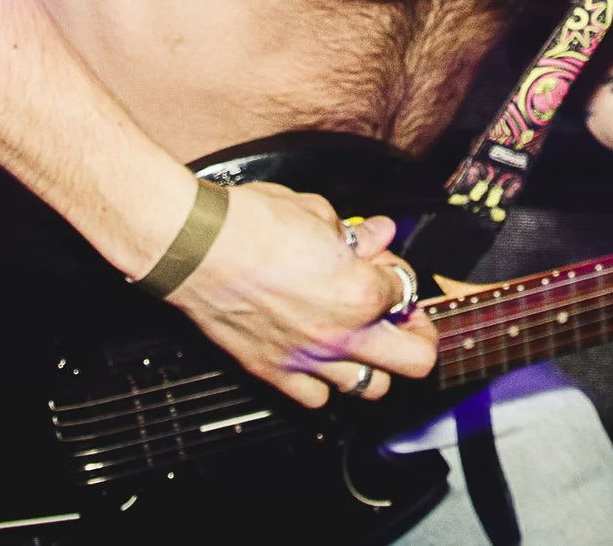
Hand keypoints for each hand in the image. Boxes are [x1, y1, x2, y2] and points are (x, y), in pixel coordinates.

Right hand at [164, 180, 435, 407]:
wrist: (194, 247)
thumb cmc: (251, 223)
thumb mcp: (317, 212)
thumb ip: (356, 233)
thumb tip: (377, 234)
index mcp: (360, 291)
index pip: (408, 291)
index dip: (400, 274)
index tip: (386, 266)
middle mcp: (341, 335)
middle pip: (416, 362)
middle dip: (418, 337)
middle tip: (404, 319)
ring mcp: (307, 360)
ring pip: (370, 388)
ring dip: (374, 362)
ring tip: (363, 339)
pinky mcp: (272, 372)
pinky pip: (316, 398)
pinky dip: (325, 382)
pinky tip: (319, 358)